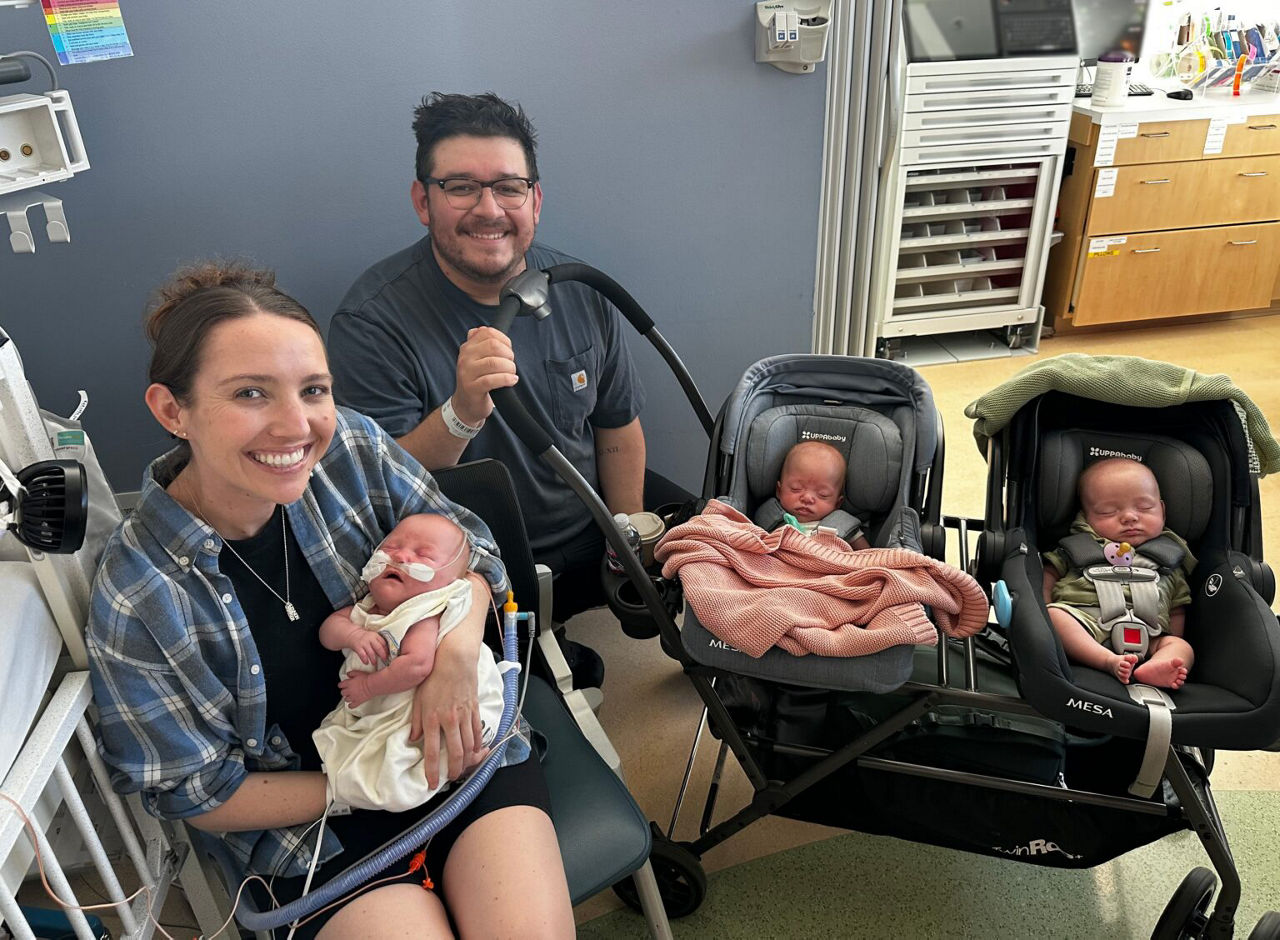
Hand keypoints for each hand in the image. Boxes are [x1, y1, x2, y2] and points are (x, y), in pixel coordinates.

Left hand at [339, 672, 372, 707]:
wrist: (372, 685)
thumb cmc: (366, 679)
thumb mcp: (358, 673)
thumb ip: (352, 673)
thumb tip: (348, 674)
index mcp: (348, 683)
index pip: (340, 685)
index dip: (341, 685)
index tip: (342, 685)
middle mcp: (349, 691)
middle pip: (342, 693)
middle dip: (344, 692)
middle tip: (347, 691)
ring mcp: (353, 697)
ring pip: (346, 699)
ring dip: (347, 698)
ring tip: (350, 697)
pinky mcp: (357, 701)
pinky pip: (351, 706)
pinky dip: (351, 705)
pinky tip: (352, 704)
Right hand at [346, 629, 388, 666]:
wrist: (352, 634)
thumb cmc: (365, 638)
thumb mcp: (372, 637)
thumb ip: (378, 643)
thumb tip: (386, 652)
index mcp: (375, 636)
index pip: (383, 643)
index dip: (386, 650)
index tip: (388, 655)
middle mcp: (370, 639)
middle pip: (378, 647)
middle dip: (382, 655)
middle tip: (384, 660)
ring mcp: (364, 643)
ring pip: (371, 652)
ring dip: (373, 659)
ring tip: (374, 663)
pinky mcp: (357, 647)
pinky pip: (362, 655)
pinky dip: (365, 659)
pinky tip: (366, 662)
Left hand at [409, 648, 483, 788]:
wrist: (454, 659)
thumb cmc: (434, 676)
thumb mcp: (418, 698)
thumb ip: (416, 721)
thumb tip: (414, 738)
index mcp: (432, 718)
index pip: (431, 751)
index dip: (432, 771)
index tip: (431, 783)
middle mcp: (449, 720)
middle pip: (454, 753)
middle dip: (453, 770)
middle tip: (450, 778)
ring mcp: (464, 715)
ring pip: (468, 745)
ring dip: (466, 760)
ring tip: (462, 768)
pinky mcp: (474, 709)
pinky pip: (478, 732)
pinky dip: (478, 745)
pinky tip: (476, 751)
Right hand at [452, 327, 517, 425]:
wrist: (466, 404)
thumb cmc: (476, 380)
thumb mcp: (476, 359)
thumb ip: (480, 343)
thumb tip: (483, 329)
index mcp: (467, 347)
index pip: (487, 332)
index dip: (503, 339)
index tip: (508, 349)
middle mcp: (465, 358)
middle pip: (493, 346)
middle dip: (508, 354)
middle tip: (510, 364)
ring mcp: (467, 373)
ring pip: (494, 363)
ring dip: (509, 368)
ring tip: (511, 373)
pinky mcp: (472, 388)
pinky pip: (492, 380)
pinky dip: (506, 379)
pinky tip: (512, 380)